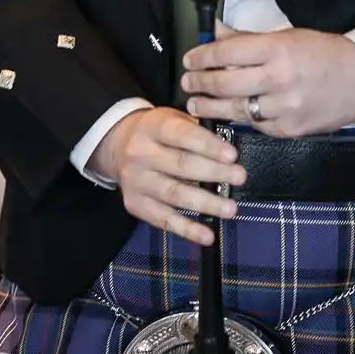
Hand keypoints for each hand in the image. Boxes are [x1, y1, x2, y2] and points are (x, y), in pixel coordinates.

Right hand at [87, 107, 243, 246]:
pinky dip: (187, 230)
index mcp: (152, 127)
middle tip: (240, 177)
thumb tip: (228, 149)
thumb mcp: (169, 118)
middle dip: (214, 172)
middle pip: (181, 165)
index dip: (207, 145)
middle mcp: (140, 154)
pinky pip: (164, 220)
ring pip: (175, 194)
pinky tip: (208, 235)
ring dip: (206, 203)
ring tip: (231, 208)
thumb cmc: (155, 132)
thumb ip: (195, 129)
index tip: (232, 155)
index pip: (181, 134)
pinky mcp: (136, 205)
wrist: (115, 144)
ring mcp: (136, 182)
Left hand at [181, 29, 354, 137]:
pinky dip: (242, 119)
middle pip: (225, 84)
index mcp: (277, 49)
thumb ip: (249, 38)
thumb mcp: (287, 35)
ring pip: (236, 109)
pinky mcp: (291, 129)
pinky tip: (230, 115)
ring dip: (210, 107)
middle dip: (199, 84)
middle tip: (186, 83)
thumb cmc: (325, 52)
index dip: (202, 57)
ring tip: (195, 104)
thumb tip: (216, 32)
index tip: (189, 60)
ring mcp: (285, 107)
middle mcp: (279, 78)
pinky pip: (256, 126)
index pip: (226, 52)